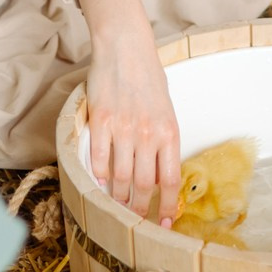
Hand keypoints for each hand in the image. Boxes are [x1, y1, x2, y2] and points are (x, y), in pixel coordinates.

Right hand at [77, 0, 180, 222]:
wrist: (125, 47)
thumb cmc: (148, 77)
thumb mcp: (166, 109)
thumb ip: (163, 142)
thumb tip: (160, 177)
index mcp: (169, 131)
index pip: (171, 181)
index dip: (167, 208)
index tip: (164, 225)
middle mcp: (147, 134)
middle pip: (144, 186)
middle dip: (140, 210)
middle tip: (135, 221)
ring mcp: (122, 128)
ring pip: (121, 178)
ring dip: (118, 197)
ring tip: (117, 206)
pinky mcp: (100, 121)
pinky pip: (100, 159)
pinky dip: (100, 175)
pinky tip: (100, 182)